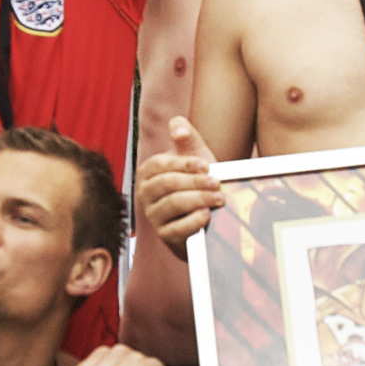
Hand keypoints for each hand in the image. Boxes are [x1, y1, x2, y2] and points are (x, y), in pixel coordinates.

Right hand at [135, 118, 222, 245]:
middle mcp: (145, 193)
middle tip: (216, 182)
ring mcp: (153, 215)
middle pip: (167, 184)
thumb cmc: (198, 180)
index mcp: (148, 172)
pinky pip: (176, 229)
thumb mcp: (195, 155)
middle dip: (195, 182)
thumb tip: (178, 130)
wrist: (206, 212)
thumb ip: (187, 136)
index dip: (183, 164)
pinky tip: (206, 215)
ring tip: (219, 198)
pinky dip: (193, 221)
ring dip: (199, 200)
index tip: (206, 165)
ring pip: (172, 205)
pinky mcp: (165, 235)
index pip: (159, 165)